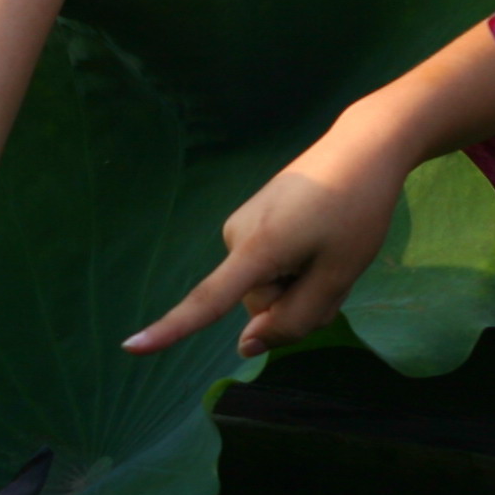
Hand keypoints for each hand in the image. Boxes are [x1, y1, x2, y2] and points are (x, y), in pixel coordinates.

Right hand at [127, 141, 407, 360]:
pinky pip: (267, 266)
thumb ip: (294, 319)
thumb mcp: (338, 276)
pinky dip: (294, 266)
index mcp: (258, 247)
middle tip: (335, 269)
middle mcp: (237, 235)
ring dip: (298, 283)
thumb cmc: (356, 211)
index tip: (132, 346)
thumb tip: (245, 347)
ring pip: (265, 287)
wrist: (362, 148)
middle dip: (296, 301)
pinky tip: (321, 240)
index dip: (172, 328)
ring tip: (331, 249)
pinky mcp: (250, 220)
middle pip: (260, 303)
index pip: (209, 300)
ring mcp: (242, 225)